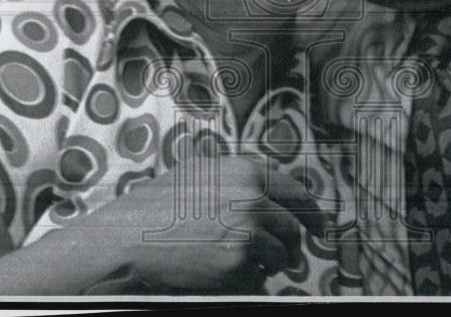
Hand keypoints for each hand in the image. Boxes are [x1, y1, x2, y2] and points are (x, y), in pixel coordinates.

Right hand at [73, 155, 325, 292]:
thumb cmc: (159, 205)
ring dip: (272, 263)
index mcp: (248, 172)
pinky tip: (227, 272)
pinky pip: (261, 276)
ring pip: (282, 255)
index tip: (319, 226)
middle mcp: (254, 197)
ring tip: (246, 263)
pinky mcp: (240, 260)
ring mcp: (248, 229)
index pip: (297, 192)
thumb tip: (268, 183)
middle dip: (296, 243)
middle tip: (293, 254)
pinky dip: (251, 279)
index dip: (312, 212)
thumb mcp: (199, 171)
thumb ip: (235, 174)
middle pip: (295, 227)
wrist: (131, 236)